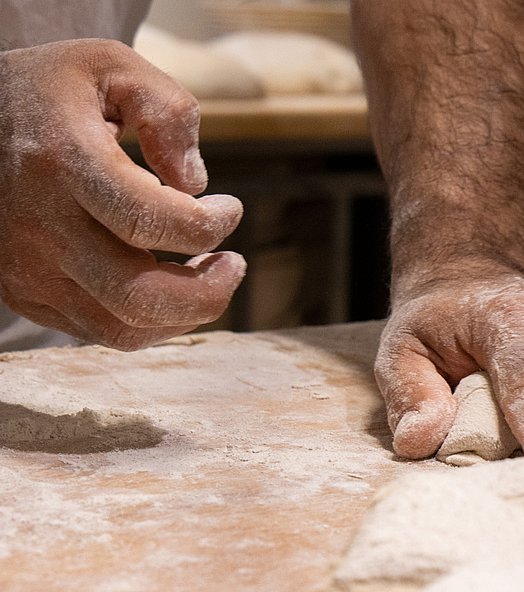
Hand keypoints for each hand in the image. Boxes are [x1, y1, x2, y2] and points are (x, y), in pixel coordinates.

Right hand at [0, 40, 244, 350]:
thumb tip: (194, 183)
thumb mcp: (111, 66)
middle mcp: (41, 225)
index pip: (149, 220)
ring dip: (185, 314)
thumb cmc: (51, 92)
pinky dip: (150, 320)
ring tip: (209, 276)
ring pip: (121, 328)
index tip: (230, 208)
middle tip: (233, 265)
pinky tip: (171, 284)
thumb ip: (167, 112)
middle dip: (208, 293)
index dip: (209, 225)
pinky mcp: (26, 292)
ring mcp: (28, 267)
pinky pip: (100, 330)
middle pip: (138, 296)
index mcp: (64, 161)